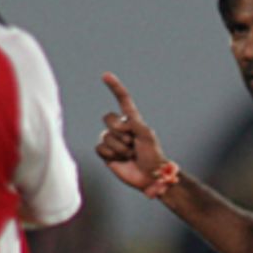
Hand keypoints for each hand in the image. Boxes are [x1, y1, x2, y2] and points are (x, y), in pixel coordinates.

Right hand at [95, 73, 169, 191]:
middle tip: (133, 143)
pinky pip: (100, 148)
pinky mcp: (106, 154)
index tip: (105, 75)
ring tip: (130, 154)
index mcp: (132, 120)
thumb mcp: (148, 136)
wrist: (150, 176)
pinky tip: (120, 160)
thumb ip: (135, 124)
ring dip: (119, 147)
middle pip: (108, 118)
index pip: (122, 100)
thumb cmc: (153, 155)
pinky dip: (110, 155)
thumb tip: (123, 121)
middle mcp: (120, 128)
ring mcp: (112, 140)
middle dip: (120, 131)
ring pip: (105, 136)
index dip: (114, 87)